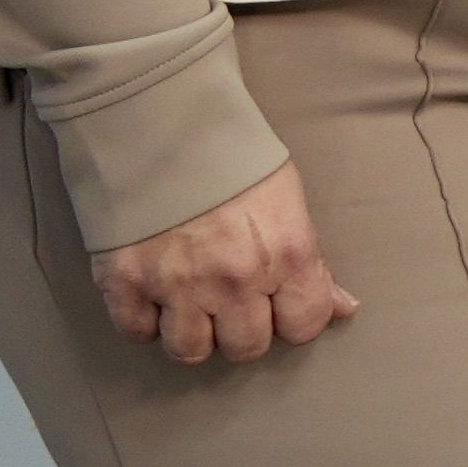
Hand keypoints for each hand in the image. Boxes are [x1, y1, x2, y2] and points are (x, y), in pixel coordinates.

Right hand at [91, 162, 357, 367]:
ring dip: (193, 332)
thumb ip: (312, 260)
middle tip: (232, 301)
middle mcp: (233, 278)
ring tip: (191, 303)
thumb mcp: (286, 196)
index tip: (280, 303)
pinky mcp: (124, 281)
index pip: (304, 325)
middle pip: (246, 347)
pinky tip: (152, 295)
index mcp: (285, 253)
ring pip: (190, 351)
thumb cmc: (229, 151)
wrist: (157, 115)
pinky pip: (136, 332)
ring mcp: (176, 283)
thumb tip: (344, 307)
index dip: (293, 317)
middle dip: (242, 328)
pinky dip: (143, 320)